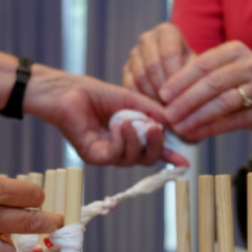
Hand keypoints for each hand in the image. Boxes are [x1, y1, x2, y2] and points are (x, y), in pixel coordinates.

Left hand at [25, 65, 188, 167]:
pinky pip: (114, 156)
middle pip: (146, 160)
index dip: (169, 156)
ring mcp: (106, 154)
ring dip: (135, 141)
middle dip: (156, 147)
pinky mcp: (92, 156)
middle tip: (157, 129)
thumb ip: (151, 111)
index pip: (152, 150)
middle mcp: (120, 149)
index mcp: (130, 137)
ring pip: (131, 160)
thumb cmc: (95, 94)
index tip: (184, 161)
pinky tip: (117, 125)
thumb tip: (173, 120)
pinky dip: (120, 141)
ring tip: (129, 121)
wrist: (67, 91)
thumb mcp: (130, 100)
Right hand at [122, 23, 194, 103]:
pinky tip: (153, 109)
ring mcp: (134, 53)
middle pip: (152, 66)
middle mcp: (147, 38)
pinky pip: (130, 86)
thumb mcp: (197, 69)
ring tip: (165, 110)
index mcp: (166, 32)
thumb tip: (181, 93)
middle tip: (173, 107)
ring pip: (140, 77)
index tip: (181, 95)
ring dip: (153, 97)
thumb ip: (191, 76)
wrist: (179, 75)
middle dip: (163, 89)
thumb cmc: (191, 70)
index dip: (175, 77)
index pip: (169, 53)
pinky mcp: (126, 69)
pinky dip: (141, 100)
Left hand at [158, 41, 251, 139]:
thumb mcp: (227, 66)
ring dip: (197, 116)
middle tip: (167, 114)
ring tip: (178, 126)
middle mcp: (249, 66)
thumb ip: (202, 76)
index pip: (203, 63)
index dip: (180, 80)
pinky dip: (210, 128)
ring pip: (223, 102)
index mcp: (235, 51)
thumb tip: (165, 95)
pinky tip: (194, 132)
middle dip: (186, 100)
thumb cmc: (246, 79)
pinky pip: (233, 121)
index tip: (162, 94)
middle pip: (212, 83)